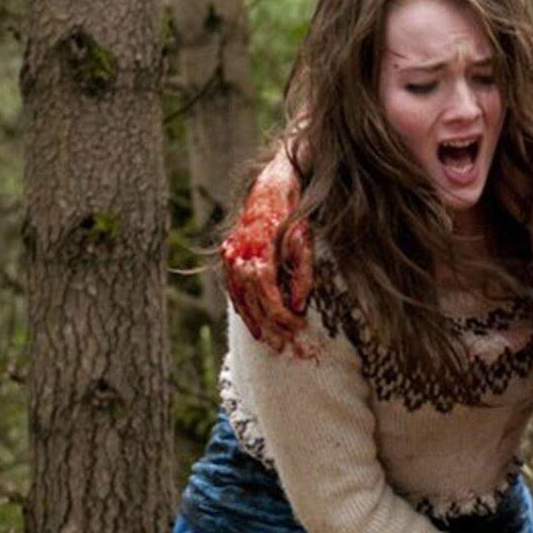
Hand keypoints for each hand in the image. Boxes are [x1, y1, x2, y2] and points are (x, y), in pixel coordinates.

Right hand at [220, 151, 313, 351]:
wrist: (270, 187)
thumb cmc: (291, 216)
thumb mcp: (304, 243)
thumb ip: (302, 275)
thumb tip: (298, 307)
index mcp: (260, 254)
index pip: (269, 297)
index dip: (282, 317)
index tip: (296, 330)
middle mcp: (239, 257)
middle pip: (253, 302)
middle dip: (269, 326)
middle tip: (284, 345)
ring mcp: (230, 256)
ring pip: (239, 298)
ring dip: (253, 321)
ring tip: (267, 340)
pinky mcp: (227, 255)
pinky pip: (232, 288)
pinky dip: (242, 305)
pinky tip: (252, 319)